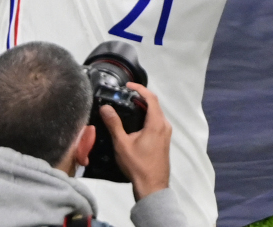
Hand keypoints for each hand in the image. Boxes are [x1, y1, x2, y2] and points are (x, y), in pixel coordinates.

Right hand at [100, 83, 170, 200]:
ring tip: (127, 106)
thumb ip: (114, 124)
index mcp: (157, 123)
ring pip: (156, 113)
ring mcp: (166, 133)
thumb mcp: (122, 144)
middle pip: (154, 104)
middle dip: (140, 97)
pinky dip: (147, 117)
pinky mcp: (164, 140)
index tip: (128, 85)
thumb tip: (106, 108)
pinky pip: (157, 122)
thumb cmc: (138, 165)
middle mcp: (165, 125)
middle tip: (124, 95)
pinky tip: (135, 122)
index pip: (151, 98)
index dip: (140, 88)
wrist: (152, 186)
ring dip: (144, 107)